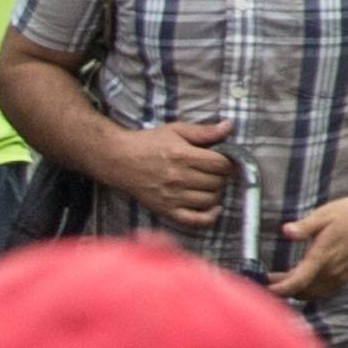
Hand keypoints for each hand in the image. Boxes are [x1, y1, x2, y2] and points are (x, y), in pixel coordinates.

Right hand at [100, 114, 237, 233]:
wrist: (118, 160)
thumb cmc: (148, 143)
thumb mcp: (176, 130)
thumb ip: (204, 131)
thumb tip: (229, 126)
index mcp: (183, 156)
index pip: (221, 164)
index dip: (228, 162)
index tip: (224, 161)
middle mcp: (178, 178)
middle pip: (217, 182)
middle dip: (220, 176)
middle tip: (212, 171)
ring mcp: (172, 196)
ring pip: (210, 200)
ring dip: (213, 192)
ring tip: (206, 184)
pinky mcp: (166, 209)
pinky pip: (195, 220)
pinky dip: (209, 217)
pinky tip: (213, 207)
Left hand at [268, 178, 347, 302]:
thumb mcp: (325, 214)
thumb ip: (304, 226)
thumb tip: (286, 231)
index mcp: (323, 257)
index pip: (297, 282)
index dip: (278, 289)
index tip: (262, 287)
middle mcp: (332, 272)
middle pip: (301, 292)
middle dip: (281, 289)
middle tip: (264, 279)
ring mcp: (341, 277)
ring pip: (312, 294)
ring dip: (294, 291)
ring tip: (279, 279)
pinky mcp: (347, 278)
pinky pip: (323, 292)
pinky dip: (308, 290)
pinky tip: (301, 280)